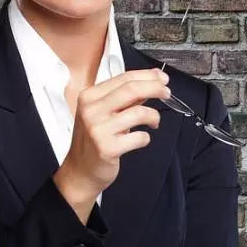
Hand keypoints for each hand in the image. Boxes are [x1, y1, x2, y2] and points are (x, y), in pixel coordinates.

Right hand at [54, 68, 170, 221]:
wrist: (80, 170)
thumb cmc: (94, 139)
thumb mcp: (105, 112)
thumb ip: (127, 96)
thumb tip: (153, 78)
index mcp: (90, 96)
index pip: (124, 78)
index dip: (148, 76)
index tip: (162, 79)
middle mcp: (91, 110)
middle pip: (132, 89)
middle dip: (155, 88)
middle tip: (167, 93)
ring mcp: (98, 129)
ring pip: (139, 113)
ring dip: (154, 116)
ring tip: (153, 122)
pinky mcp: (108, 148)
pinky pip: (140, 137)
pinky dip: (146, 137)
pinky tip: (139, 139)